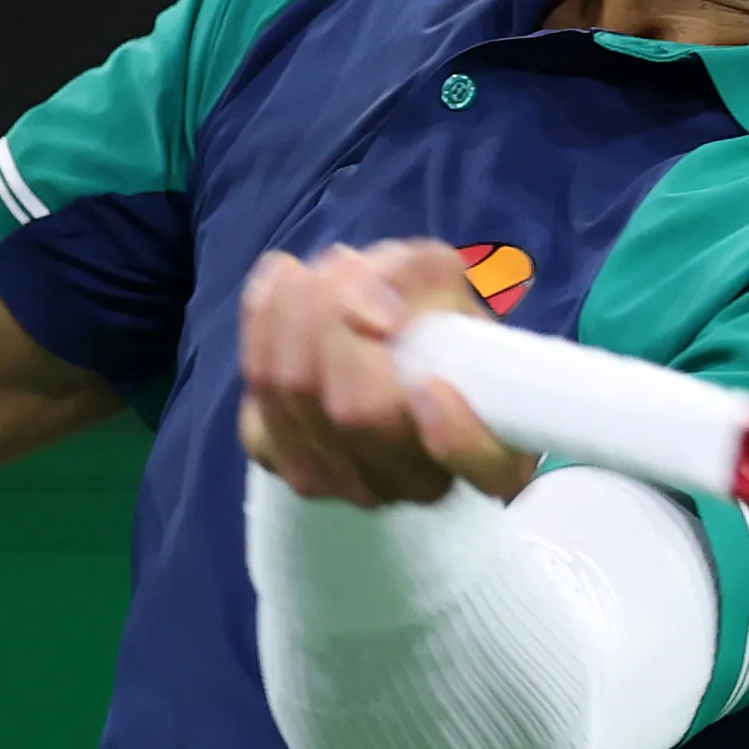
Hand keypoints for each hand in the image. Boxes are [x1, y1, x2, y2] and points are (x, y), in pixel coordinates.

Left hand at [240, 242, 535, 507]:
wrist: (375, 338)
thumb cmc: (426, 313)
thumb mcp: (445, 280)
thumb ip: (423, 277)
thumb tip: (376, 315)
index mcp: (492, 455)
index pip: (482, 470)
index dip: (455, 436)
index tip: (431, 383)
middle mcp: (418, 485)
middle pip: (356, 411)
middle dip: (336, 315)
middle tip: (348, 263)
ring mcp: (348, 484)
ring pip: (295, 394)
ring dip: (296, 309)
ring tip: (318, 269)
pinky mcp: (285, 462)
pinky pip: (256, 397)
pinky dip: (261, 324)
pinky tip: (284, 285)